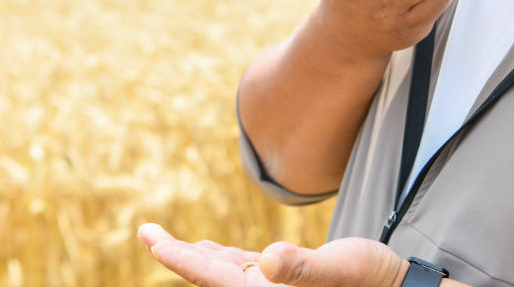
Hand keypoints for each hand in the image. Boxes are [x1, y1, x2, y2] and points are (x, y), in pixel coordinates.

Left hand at [137, 223, 406, 286]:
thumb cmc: (369, 280)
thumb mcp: (336, 268)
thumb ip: (301, 268)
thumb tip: (268, 262)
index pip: (211, 279)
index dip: (178, 258)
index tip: (150, 237)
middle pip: (208, 277)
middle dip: (177, 256)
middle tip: (145, 231)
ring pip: (223, 273)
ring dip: (195, 257)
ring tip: (163, 241)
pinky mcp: (284, 282)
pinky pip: (243, 270)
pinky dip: (222, 258)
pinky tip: (208, 250)